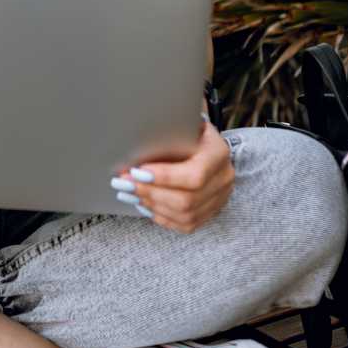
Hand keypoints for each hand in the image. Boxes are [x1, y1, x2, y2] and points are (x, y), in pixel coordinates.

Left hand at [114, 119, 232, 233]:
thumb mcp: (183, 123)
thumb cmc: (188, 131)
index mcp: (218, 153)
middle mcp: (223, 178)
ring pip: (185, 215)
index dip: (164, 177)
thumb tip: (133, 137)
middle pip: (187, 199)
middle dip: (150, 193)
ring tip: (129, 193)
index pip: (194, 175)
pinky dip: (161, 216)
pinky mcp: (211, 212)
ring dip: (152, 205)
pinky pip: (185, 224)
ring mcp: (219, 198)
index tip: (136, 171)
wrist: (206, 142)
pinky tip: (143, 204)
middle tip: (124, 183)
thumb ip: (167, 131)